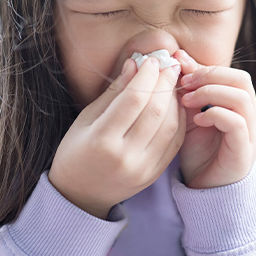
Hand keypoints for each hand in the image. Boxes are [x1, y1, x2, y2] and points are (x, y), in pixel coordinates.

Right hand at [48, 57, 183, 217]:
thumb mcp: (86, 119)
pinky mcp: (155, 174)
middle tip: (168, 65)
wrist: (80, 195)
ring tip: (172, 81)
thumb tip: (134, 64)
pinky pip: (175, 141)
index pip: (134, 100)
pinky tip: (175, 104)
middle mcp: (126, 156)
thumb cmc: (77, 151)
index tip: (151, 60)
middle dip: (165, 83)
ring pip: (170, 126)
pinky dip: (179, 119)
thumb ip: (113, 92)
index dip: (147, 76)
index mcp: (103, 141)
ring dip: (175, 99)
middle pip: (156, 111)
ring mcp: (143, 168)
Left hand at [174, 50, 255, 188]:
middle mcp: (251, 117)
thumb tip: (177, 56)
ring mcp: (251, 133)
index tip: (180, 71)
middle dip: (210, 76)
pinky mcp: (244, 150)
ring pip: (241, 98)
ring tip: (187, 101)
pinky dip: (215, 114)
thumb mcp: (190, 114)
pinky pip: (237, 123)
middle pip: (241, 80)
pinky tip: (197, 119)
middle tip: (184, 84)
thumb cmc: (199, 152)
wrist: (205, 190)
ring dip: (210, 93)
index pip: (232, 73)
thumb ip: (188, 88)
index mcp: (240, 106)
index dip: (206, 68)